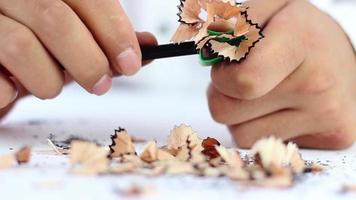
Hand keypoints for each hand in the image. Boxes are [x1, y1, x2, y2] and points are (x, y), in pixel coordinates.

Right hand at [0, 0, 156, 118]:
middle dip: (88, 61)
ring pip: (22, 47)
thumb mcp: (71, 35)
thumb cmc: (33, 42)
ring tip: (51, 84)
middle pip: (56, 19)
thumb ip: (104, 36)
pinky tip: (15, 87)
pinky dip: (11, 92)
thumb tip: (148, 45)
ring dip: (49, 80)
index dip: (114, 31)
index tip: (131, 62)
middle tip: (100, 84)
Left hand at [207, 0, 355, 148]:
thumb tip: (206, 53)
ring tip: (266, 92)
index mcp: (299, 41)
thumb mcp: (268, 8)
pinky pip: (263, 144)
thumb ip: (231, 23)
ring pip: (239, 134)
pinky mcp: (332, 136)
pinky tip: (279, 109)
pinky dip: (260, 128)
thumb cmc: (301, 33)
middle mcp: (317, 84)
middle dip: (223, 94)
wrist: (347, 58)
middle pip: (225, 111)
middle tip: (245, 77)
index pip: (240, 80)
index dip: (222, 76)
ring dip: (240, 115)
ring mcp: (326, 115)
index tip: (229, 65)